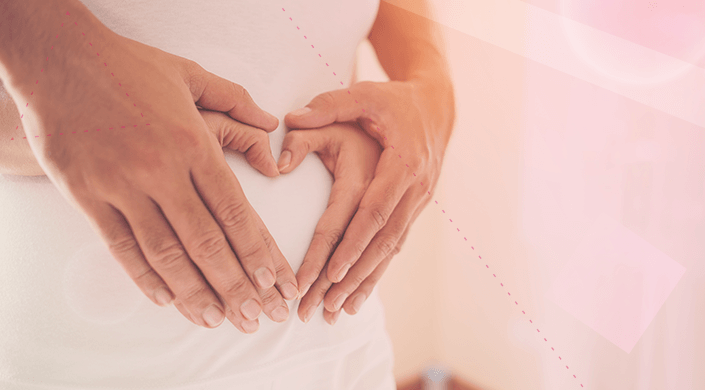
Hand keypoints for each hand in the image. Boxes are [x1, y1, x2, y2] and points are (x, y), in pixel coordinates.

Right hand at [5, 22, 298, 333]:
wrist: (58, 59)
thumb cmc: (127, 66)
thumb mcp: (189, 73)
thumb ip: (234, 100)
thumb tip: (271, 122)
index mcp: (193, 143)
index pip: (234, 210)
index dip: (256, 251)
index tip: (273, 282)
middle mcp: (161, 171)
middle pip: (206, 242)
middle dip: (236, 285)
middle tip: (257, 316)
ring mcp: (121, 186)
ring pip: (166, 253)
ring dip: (195, 292)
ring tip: (217, 319)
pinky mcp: (87, 195)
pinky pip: (121, 246)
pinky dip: (145, 277)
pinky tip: (166, 298)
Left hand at [284, 79, 454, 319]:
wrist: (436, 107)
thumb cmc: (395, 101)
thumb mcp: (364, 94)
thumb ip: (328, 105)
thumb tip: (290, 120)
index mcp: (401, 165)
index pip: (374, 212)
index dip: (353, 244)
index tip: (329, 273)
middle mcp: (414, 190)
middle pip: (381, 243)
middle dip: (353, 277)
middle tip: (323, 307)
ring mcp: (417, 203)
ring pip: (390, 251)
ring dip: (364, 282)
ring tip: (338, 312)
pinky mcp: (413, 210)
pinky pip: (394, 247)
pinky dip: (376, 272)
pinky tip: (359, 296)